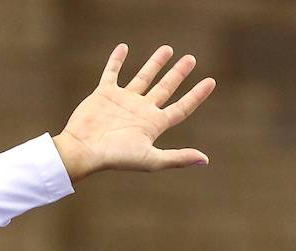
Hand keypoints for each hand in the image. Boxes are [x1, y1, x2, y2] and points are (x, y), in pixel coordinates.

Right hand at [53, 43, 215, 181]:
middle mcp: (141, 111)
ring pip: (143, 77)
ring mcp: (123, 101)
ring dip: (155, 63)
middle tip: (191, 59)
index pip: (182, 107)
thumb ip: (178, 158)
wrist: (84, 150)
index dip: (197, 95)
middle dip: (178, 74)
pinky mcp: (104, 93)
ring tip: (168, 49)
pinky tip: (124, 47)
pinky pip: (112, 72)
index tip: (211, 81)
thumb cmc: (117, 157)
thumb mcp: (152, 159)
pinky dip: (117, 59)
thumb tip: (205, 159)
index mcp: (154, 124)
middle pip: (166, 88)